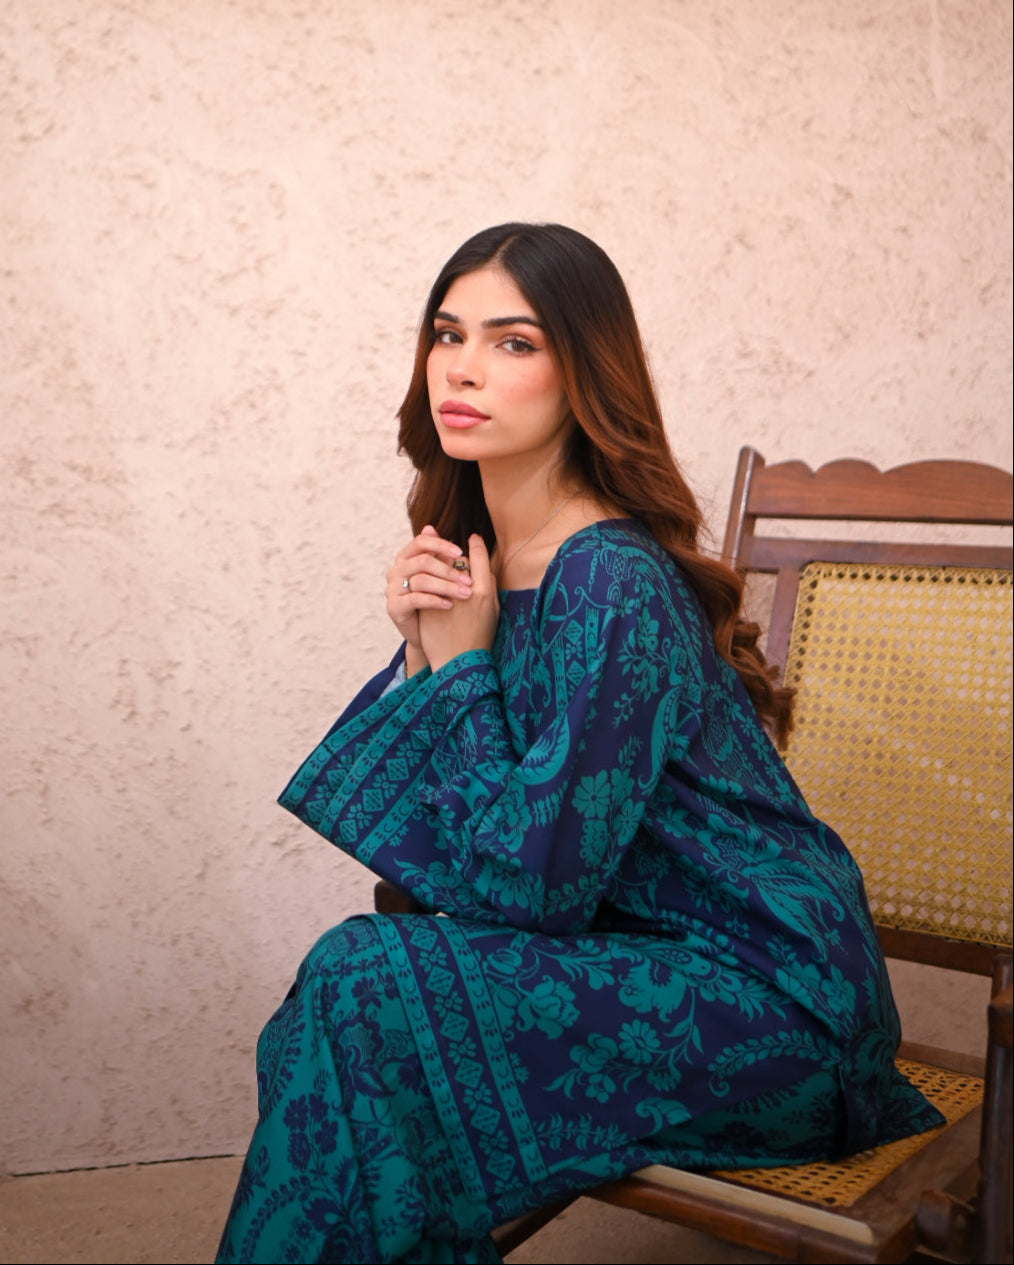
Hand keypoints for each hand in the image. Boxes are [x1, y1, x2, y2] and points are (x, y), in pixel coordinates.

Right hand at [386, 527, 472, 672]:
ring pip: (421, 580)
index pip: (421, 542)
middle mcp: (396, 570)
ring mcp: (392, 589)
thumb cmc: (439, 602)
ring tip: (466, 594)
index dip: (441, 545)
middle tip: (470, 581)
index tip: (460, 552)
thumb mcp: (441, 576)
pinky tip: (450, 605)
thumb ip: (440, 555)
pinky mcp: (394, 607)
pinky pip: (415, 599)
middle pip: (422, 561)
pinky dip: (435, 600)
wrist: (430, 637)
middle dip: (449, 570)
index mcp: (407, 558)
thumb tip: (434, 527)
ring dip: (447, 586)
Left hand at [419, 535, 499, 672]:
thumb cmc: (480, 638)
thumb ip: (490, 585)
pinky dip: (426, 578)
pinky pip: (424, 582)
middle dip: (455, 554)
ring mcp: (442, 597)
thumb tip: (485, 565)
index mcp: (484, 592)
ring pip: (437, 568)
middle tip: (455, 553)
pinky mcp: (426, 605)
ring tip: (440, 564)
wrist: (457, 662)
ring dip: (438, 563)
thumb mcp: (494, 611)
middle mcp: (463, 591)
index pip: (479, 555)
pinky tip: (428, 580)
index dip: (476, 544)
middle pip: (457, 559)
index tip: (473, 539)